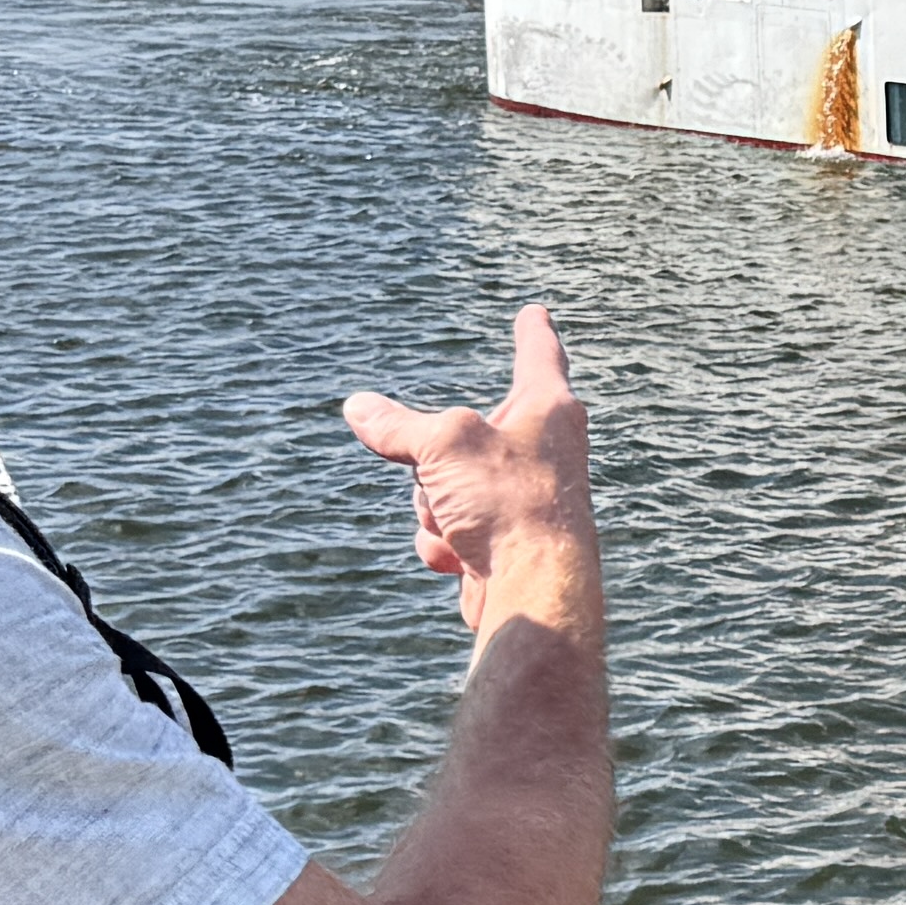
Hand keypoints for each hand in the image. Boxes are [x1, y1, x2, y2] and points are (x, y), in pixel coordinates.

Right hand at [342, 304, 601, 641]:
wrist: (532, 591)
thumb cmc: (507, 502)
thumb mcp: (441, 445)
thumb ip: (397, 425)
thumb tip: (358, 408)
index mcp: (547, 408)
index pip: (537, 353)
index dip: (532, 331)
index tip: (536, 312)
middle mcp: (543, 449)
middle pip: (457, 435)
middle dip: (434, 462)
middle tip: (450, 480)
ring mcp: (520, 498)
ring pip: (440, 485)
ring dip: (433, 506)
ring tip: (462, 521)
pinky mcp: (500, 543)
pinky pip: (444, 529)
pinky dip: (442, 542)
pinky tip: (463, 557)